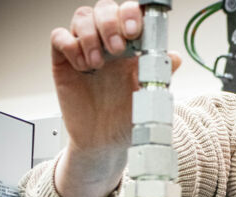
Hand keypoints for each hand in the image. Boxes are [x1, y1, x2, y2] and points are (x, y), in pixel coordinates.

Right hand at [50, 0, 180, 196]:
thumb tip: (175, 57)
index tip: (135, 30)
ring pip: (82, 17)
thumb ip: (161, 75)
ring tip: (99, 64)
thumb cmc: (126, 119)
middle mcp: (108, 44)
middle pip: (105, 9)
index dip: (131, 14)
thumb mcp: (149, 97)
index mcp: (131, 48)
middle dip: (112, 23)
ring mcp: (85, 50)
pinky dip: (70, 45)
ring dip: (91, 36)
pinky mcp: (64, 62)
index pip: (129, 14)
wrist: (104, 143)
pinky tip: (82, 66)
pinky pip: (59, 37)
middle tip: (118, 50)